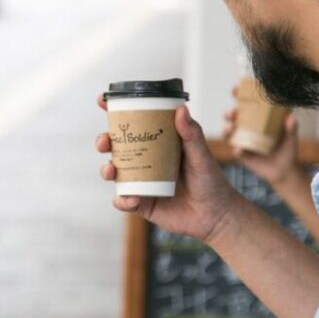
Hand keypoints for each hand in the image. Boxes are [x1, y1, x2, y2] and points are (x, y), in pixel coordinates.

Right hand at [96, 95, 242, 242]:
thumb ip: (191, 134)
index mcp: (157, 143)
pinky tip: (133, 199)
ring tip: (112, 170)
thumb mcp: (201, 155)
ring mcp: (141, 182)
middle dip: (104, 141)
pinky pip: (123, 201)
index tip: (103, 101)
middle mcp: (145, 160)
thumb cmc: (210, 181)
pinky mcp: (141, 203)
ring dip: (106, 169)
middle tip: (104, 142)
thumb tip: (181, 109)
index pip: (134, 124)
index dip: (115, 112)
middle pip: (116, 146)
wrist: (215, 216)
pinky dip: (123, 200)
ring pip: (114, 173)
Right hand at [223, 93, 304, 186]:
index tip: (236, 88)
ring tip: (231, 128)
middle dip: (229, 112)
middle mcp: (247, 127)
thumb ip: (291, 128)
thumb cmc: (288, 149)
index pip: (246, 103)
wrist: (284, 170)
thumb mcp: (291, 137)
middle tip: (233, 112)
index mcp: (257, 118)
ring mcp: (242, 140)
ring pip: (229, 131)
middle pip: (233, 116)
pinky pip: (236, 150)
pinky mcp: (241, 153)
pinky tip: (240, 149)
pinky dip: (237, 149)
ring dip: (227, 128)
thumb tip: (290, 118)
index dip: (239, 94)